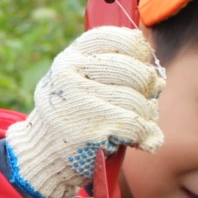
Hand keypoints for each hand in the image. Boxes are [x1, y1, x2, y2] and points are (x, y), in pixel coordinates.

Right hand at [3, 27, 164, 197]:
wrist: (40, 157)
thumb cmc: (68, 118)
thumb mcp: (74, 83)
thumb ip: (106, 69)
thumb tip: (156, 75)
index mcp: (70, 58)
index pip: (120, 39)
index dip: (139, 53)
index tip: (140, 68)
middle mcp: (71, 74)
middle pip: (136, 72)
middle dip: (148, 90)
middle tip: (143, 103)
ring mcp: (80, 101)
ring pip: (139, 102)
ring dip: (147, 117)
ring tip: (139, 126)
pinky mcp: (92, 128)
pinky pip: (138, 126)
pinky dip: (146, 136)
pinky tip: (143, 141)